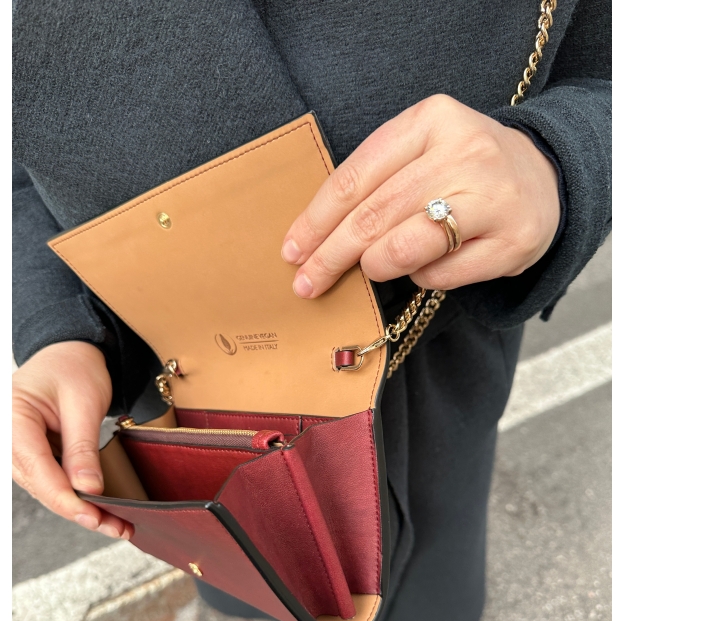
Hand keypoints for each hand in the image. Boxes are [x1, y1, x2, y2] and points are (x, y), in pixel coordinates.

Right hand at [12, 341, 132, 539]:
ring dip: (79, 508)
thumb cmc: (74, 368)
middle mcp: (4, 438)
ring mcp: (14, 449)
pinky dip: (75, 496)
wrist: (69, 353)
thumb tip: (88, 490)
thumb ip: (82, 447)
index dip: (67, 499)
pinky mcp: (29, 456)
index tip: (96, 517)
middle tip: (118, 527)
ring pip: (45, 490)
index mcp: (10, 418)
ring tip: (117, 523)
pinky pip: (50, 482)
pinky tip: (101, 508)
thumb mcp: (84, 403)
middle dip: (79, 510)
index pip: (38, 470)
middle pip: (41, 486)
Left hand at [282, 94, 559, 296]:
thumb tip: (312, 239)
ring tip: (371, 269)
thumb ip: (374, 183)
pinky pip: (440, 274)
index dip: (316, 220)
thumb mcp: (419, 153)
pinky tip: (427, 266)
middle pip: (374, 215)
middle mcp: (466, 152)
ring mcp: (494, 198)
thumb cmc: (462, 171)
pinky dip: (422, 278)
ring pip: (405, 247)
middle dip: (331, 256)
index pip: (356, 177)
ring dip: (376, 267)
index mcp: (432, 120)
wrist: (544, 179)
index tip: (292, 251)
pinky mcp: (512, 242)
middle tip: (306, 284)